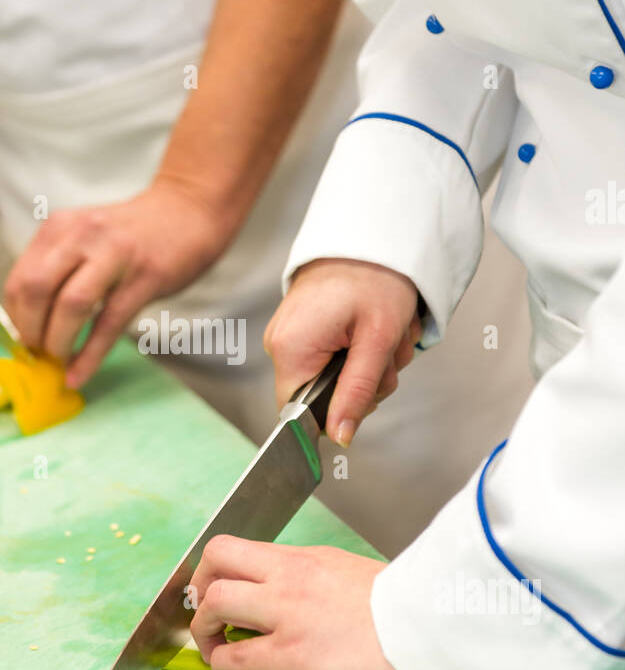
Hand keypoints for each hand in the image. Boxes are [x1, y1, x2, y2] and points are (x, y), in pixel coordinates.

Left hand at [5, 180, 236, 386]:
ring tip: (58, 362)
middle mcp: (82, 235)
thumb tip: (31, 320)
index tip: (24, 340)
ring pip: (69, 306)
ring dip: (57, 343)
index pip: (19, 278)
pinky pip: (108, 324)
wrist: (187, 211)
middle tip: (38, 354)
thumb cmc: (133, 233)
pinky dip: (89, 356)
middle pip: (35, 290)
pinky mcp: (144, 278)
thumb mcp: (85, 236)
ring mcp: (115, 255)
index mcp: (61, 227)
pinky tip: (79, 374)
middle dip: (30, 331)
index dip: (15, 318)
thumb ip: (58, 267)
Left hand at [188, 535, 425, 669]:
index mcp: (306, 559)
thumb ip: (318, 579)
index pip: (241, 547)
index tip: (219, 587)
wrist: (428, 631)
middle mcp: (288, 578)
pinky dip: (220, 665)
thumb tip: (301, 597)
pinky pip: (234, 657)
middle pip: (216, 558)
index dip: (218, 568)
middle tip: (208, 611)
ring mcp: (286, 615)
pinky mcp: (291, 655)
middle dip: (199, 584)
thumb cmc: (404, 608)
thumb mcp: (353, 573)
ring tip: (215, 647)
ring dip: (204, 627)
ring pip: (215, 602)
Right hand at [264, 258, 421, 445]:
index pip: (299, 414)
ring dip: (370, 363)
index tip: (367, 389)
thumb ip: (357, 392)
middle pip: (322, 396)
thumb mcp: (376, 340)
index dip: (336, 412)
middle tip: (387, 351)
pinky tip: (373, 325)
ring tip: (385, 331)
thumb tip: (339, 437)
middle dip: (365, 382)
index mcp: (291, 349)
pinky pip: (332, 355)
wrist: (374, 232)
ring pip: (333, 376)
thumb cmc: (376, 276)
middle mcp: (281, 343)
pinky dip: (361, 348)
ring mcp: (291, 334)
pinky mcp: (305, 326)